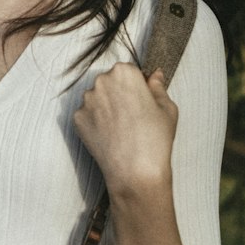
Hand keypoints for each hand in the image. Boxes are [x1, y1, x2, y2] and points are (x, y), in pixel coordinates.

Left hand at [72, 63, 177, 190]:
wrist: (136, 172)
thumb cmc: (156, 139)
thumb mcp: (167, 108)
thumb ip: (158, 87)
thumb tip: (154, 75)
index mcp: (124, 72)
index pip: (128, 71)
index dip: (137, 86)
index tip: (142, 101)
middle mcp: (101, 81)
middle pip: (110, 82)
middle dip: (119, 94)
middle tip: (132, 117)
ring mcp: (86, 101)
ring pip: (97, 99)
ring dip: (106, 108)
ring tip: (121, 129)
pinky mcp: (77, 119)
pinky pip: (88, 116)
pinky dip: (96, 123)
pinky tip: (110, 136)